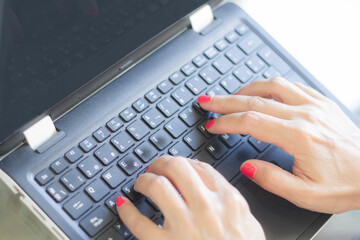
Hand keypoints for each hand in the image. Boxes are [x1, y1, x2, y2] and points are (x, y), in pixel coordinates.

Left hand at [116, 156, 264, 239]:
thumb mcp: (249, 225)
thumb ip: (234, 203)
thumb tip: (217, 188)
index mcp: (227, 200)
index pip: (200, 167)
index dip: (183, 161)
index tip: (176, 164)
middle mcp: (205, 207)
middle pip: (176, 168)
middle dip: (161, 163)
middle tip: (154, 168)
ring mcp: (184, 226)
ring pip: (156, 186)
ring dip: (144, 181)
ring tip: (140, 184)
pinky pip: (139, 222)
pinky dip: (127, 211)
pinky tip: (123, 205)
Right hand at [199, 77, 359, 213]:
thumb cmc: (345, 184)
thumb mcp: (305, 195)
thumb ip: (271, 179)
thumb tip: (247, 165)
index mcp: (298, 137)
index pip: (251, 121)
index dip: (226, 122)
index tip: (212, 125)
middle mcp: (305, 115)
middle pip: (255, 99)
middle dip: (225, 100)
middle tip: (207, 101)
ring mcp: (314, 105)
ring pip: (273, 86)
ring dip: (247, 88)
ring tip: (230, 95)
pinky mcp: (322, 102)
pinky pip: (292, 85)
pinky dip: (271, 85)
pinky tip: (263, 90)